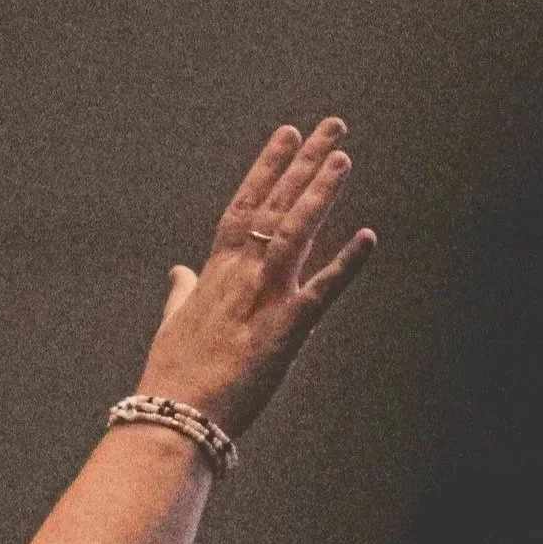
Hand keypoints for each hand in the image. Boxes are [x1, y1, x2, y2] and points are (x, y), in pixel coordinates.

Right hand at [134, 118, 376, 436]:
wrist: (174, 417)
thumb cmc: (172, 377)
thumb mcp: (173, 325)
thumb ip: (182, 293)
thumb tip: (179, 271)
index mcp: (214, 273)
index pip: (244, 205)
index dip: (267, 168)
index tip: (287, 134)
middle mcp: (239, 275)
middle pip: (275, 206)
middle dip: (303, 163)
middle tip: (332, 126)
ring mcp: (262, 299)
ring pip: (293, 233)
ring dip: (319, 194)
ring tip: (343, 158)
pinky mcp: (284, 330)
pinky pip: (322, 291)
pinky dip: (347, 264)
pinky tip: (370, 237)